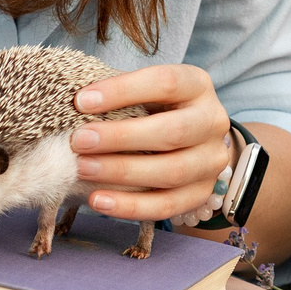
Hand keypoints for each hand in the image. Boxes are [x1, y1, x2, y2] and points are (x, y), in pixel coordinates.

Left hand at [71, 63, 231, 224]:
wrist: (192, 139)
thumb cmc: (155, 108)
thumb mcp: (144, 90)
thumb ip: (119, 93)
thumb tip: (77, 102)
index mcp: (197, 85)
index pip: (165, 83)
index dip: (122, 91)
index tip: (82, 101)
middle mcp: (213, 121)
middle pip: (173, 131)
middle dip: (120, 137)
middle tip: (78, 141)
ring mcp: (212, 161)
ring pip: (172, 172)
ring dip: (122, 172)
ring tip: (82, 169)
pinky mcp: (202, 193)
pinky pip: (167, 206)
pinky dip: (130, 206)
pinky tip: (98, 200)